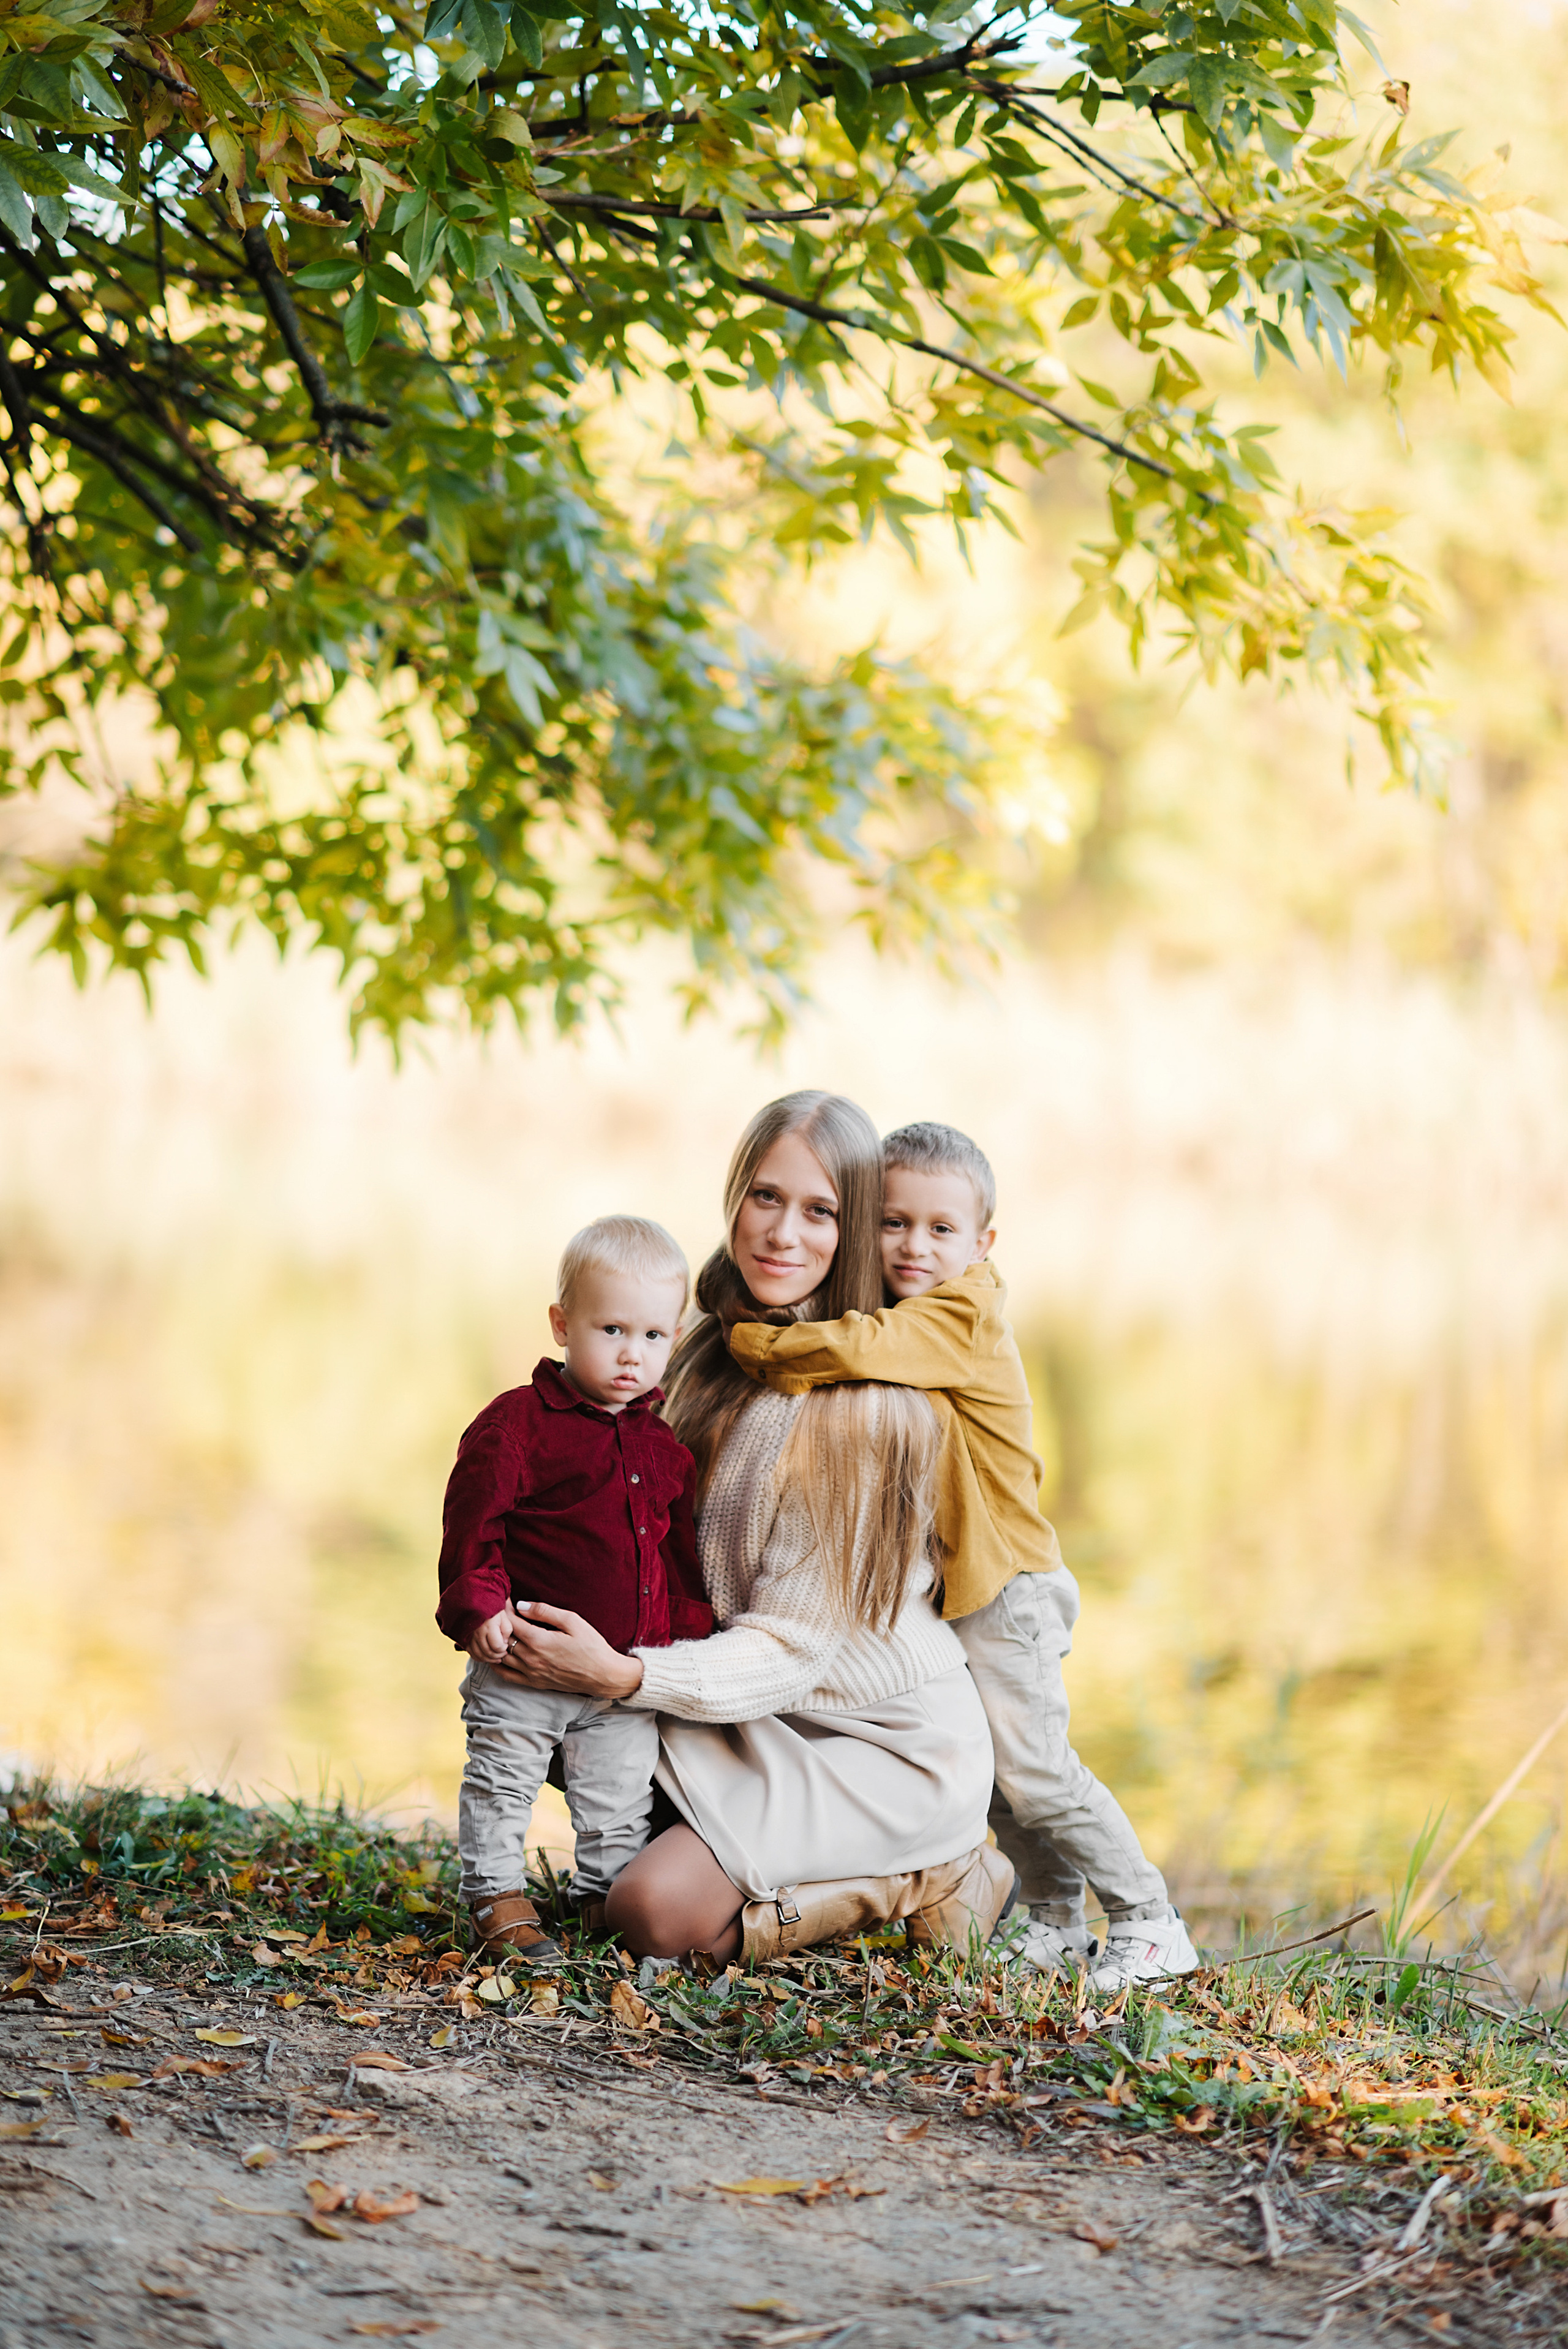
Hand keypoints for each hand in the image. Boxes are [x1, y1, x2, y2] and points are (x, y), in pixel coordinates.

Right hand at [469, 1604, 517, 1663]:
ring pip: (479, 1655)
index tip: (506, 1645)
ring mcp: (469, 1636)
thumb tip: (504, 1643)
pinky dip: (480, 1657)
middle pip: (488, 1653)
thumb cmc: (492, 1607)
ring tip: (497, 1656)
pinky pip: (471, 1653)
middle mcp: (477, 1632)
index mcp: (488, 1626)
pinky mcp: (464, 1639)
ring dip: (489, 1659)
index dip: (503, 1649)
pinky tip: (486, 1655)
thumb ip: (507, 1630)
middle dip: (498, 1656)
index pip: (497, 1646)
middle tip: (503, 1652)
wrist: (476, 1599)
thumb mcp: (504, 1616)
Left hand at [490, 1602, 643, 1701]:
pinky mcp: (534, 1683)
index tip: (504, 1601)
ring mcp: (531, 1673)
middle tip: (499, 1614)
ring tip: (498, 1631)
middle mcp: (531, 1658)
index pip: (511, 1622)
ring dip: (497, 1643)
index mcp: (539, 1641)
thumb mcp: (572, 1621)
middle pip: (504, 1638)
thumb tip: (521, 1605)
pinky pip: (507, 1676)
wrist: (603, 1675)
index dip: (505, 1610)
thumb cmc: (591, 1646)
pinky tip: (497, 1655)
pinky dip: (498, 1665)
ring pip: (502, 1657)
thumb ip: (545, 1612)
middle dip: (500, 1624)